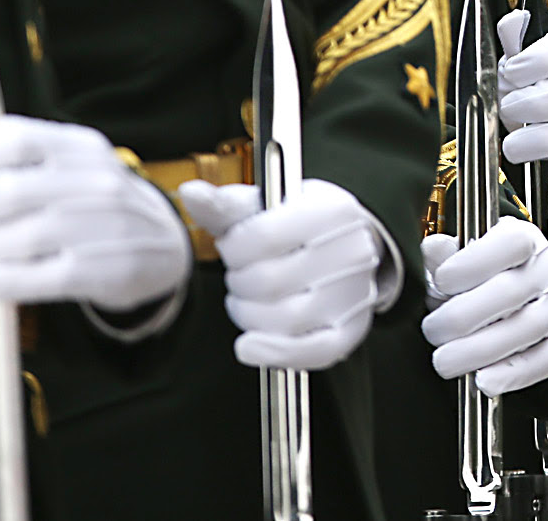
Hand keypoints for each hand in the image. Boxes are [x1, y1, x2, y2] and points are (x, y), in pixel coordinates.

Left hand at [0, 114, 189, 312]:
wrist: (162, 246)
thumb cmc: (91, 205)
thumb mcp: (60, 168)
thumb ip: (4, 152)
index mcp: (80, 145)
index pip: (12, 139)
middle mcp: (98, 179)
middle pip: (11, 191)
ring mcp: (107, 225)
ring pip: (23, 236)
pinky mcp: (109, 270)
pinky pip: (43, 276)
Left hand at [177, 177, 389, 370]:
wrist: (356, 243)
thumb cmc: (306, 222)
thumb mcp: (273, 203)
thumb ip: (229, 203)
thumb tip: (191, 193)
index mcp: (332, 212)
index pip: (261, 238)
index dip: (233, 247)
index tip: (235, 245)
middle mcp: (351, 252)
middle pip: (267, 282)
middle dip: (239, 281)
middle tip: (244, 272)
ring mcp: (353, 295)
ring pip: (281, 319)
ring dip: (248, 313)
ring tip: (251, 298)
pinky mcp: (350, 330)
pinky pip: (310, 353)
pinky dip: (273, 353)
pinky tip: (250, 345)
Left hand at [421, 216, 547, 394]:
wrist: (529, 301)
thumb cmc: (488, 278)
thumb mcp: (466, 258)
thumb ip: (445, 256)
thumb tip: (432, 250)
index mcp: (526, 239)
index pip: (509, 243)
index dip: (471, 263)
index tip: (440, 281)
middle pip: (508, 292)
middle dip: (460, 317)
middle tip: (433, 331)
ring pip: (523, 330)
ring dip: (476, 351)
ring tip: (445, 361)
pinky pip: (545, 360)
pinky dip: (511, 375)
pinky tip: (482, 380)